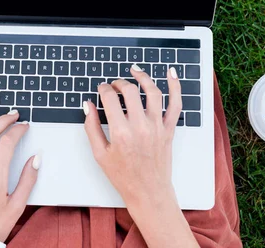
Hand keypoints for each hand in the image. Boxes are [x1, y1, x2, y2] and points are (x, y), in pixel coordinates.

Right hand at [83, 65, 181, 208]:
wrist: (148, 192)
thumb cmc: (123, 176)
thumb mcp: (99, 154)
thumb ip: (91, 127)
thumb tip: (88, 105)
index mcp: (121, 132)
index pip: (110, 98)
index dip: (103, 89)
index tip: (101, 90)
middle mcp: (140, 127)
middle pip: (130, 91)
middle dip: (118, 83)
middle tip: (113, 85)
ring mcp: (157, 127)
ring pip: (153, 92)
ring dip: (143, 77)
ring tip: (135, 71)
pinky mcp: (169, 129)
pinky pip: (175, 104)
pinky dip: (175, 86)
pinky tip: (171, 73)